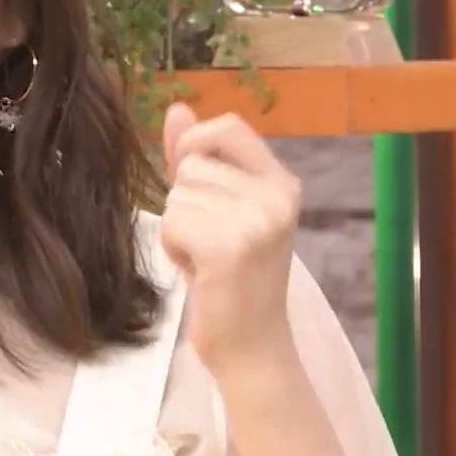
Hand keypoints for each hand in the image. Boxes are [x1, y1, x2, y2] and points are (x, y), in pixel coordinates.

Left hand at [159, 103, 302, 381]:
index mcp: (282, 182)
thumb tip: (177, 108)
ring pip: (178, 193)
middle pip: (192, 164)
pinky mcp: (230, 246)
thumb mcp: (220, 209)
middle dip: (184, 201)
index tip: (192, 181)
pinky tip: (198, 270)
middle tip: (208, 241)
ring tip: (204, 258)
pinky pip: (173, 220)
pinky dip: (173, 247)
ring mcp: (258, 220)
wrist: (251, 347)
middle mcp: (278, 195)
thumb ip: (198, 158)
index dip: (196, 143)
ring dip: (177, 227)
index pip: (229, 126)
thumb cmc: (231, 279)